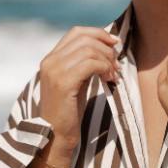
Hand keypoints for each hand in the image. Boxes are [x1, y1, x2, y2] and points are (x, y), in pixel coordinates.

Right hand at [38, 26, 121, 155]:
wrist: (56, 135)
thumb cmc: (69, 113)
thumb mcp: (77, 84)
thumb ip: (84, 66)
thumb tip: (106, 51)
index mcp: (52, 59)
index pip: (76, 32)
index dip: (98, 34)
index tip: (114, 44)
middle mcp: (51, 61)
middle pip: (84, 38)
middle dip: (106, 48)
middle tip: (117, 65)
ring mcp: (55, 71)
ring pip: (89, 50)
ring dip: (107, 60)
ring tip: (114, 75)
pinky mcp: (63, 83)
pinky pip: (90, 64)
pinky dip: (104, 68)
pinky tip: (109, 80)